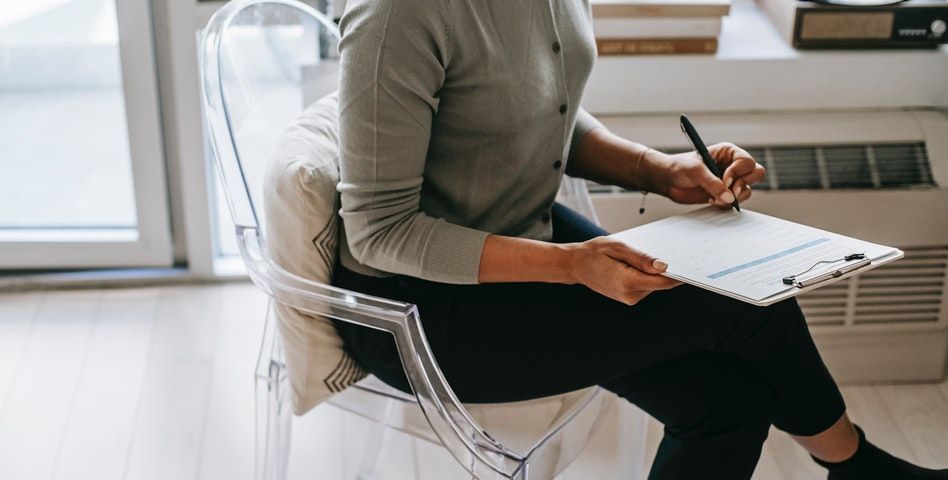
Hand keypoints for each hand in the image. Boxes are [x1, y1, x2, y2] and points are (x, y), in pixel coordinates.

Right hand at [565, 237, 680, 304]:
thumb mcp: (619, 247)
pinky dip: (646, 275)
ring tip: (641, 256)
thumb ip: (642, 258)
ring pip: (653, 284)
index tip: (691, 265)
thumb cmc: (594, 252)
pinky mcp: (629, 297)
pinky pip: (645, 285)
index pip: (662, 281)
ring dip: (653, 271)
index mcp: (627, 282)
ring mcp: (629, 298)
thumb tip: (663, 266)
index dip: (679, 274)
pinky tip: (636, 263)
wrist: (575, 265)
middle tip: (671, 251)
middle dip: (666, 269)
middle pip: (660, 283)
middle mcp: (630, 295)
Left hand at [657, 143, 765, 206]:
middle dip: (744, 185)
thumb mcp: (695, 171)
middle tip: (730, 192)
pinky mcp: (724, 194)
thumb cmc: (679, 168)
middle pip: (756, 173)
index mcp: (728, 152)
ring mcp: (730, 180)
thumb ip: (712, 183)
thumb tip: (730, 197)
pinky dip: (726, 204)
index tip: (725, 181)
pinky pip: (736, 201)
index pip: (747, 162)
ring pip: (748, 190)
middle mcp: (733, 165)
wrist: (668, 180)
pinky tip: (711, 200)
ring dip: (734, 197)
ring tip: (714, 198)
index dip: (738, 173)